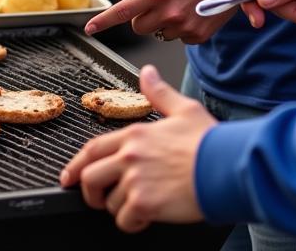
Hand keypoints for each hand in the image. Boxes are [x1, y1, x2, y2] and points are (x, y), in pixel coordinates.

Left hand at [60, 64, 211, 231]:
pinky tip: (149, 216)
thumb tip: (147, 73)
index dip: (77, 164)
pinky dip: (134, 223)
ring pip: (109, 203)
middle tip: (99, 200)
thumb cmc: (208, 141)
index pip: (94, 148)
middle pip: (90, 177)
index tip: (70, 175)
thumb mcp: (184, 108)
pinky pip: (125, 221)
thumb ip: (159, 93)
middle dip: (90, 192)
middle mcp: (130, 155)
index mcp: (136, 133)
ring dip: (121, 208)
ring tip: (140, 205)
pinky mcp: (144, 203)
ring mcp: (135, 179)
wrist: (225, 166)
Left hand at [85, 0, 235, 43]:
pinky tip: (191, 11)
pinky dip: (179, 27)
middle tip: (156, 0)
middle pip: (138, 26)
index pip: (124, 11)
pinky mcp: (197, 36)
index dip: (104, 21)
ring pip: (157, 33)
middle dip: (141, 15)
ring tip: (179, 3)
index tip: (90, 28)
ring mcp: (184, 26)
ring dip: (161, 22)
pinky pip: (177, 37)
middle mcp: (170, 12)